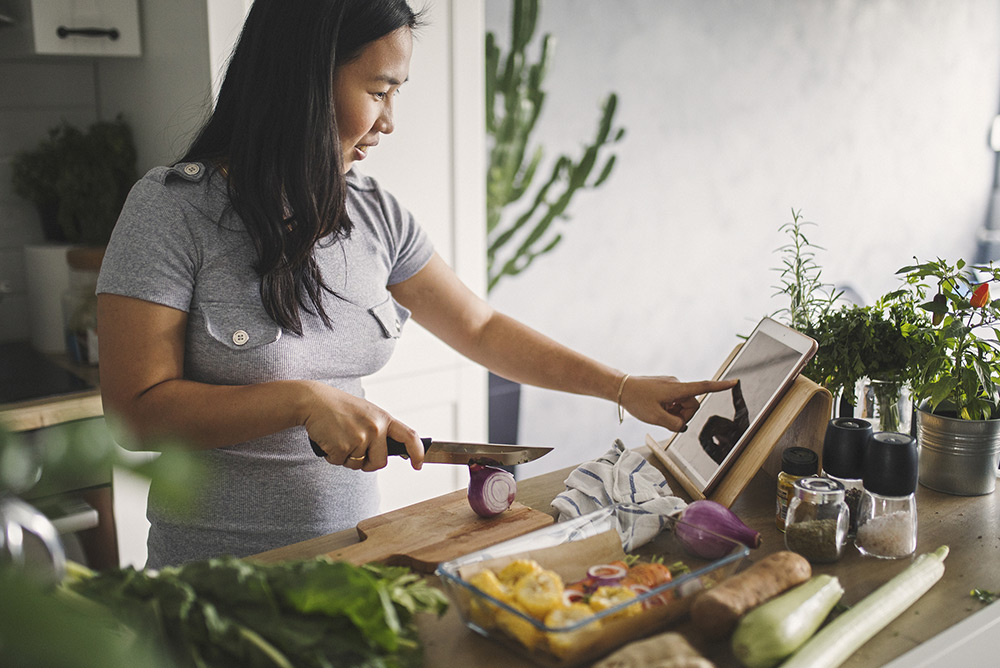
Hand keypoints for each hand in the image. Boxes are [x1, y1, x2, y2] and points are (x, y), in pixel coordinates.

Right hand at [301, 381, 424, 470]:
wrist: (314, 401)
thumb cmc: (340, 408)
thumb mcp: (367, 413)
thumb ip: (381, 430)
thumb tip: (396, 450)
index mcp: (384, 418)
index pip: (410, 437)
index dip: (418, 453)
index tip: (418, 465)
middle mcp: (375, 428)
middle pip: (380, 462)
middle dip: (367, 462)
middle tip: (354, 448)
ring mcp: (360, 437)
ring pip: (358, 465)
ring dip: (347, 458)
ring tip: (339, 437)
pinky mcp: (343, 446)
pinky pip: (341, 463)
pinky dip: (333, 456)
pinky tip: (330, 440)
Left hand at [619, 375, 738, 431]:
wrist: (620, 387)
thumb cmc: (636, 400)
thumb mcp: (655, 417)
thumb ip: (674, 424)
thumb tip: (682, 426)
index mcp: (677, 389)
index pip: (703, 387)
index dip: (720, 387)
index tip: (734, 382)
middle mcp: (677, 384)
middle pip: (692, 405)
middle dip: (682, 415)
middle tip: (664, 418)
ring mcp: (671, 386)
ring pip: (682, 405)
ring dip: (674, 412)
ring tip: (657, 412)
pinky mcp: (665, 388)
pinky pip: (674, 402)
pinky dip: (668, 408)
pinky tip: (656, 408)